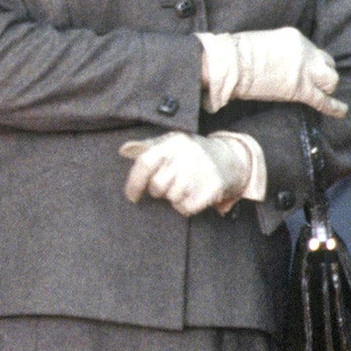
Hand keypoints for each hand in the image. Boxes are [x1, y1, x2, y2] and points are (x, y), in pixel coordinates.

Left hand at [120, 131, 252, 215]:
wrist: (227, 158)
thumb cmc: (189, 153)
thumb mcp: (169, 143)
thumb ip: (145, 148)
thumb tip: (124, 150)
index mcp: (172, 142)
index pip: (145, 163)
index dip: (134, 183)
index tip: (131, 196)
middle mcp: (186, 155)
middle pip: (157, 186)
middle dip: (157, 190)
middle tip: (166, 185)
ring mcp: (201, 171)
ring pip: (172, 198)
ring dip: (172, 198)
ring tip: (181, 187)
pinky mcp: (212, 187)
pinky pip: (186, 208)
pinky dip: (184, 207)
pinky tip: (190, 196)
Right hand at [198, 27, 346, 116]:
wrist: (232, 64)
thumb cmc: (237, 53)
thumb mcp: (264, 42)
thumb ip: (278, 50)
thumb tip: (278, 62)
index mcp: (295, 38)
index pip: (312, 50)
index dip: (309, 62)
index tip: (303, 68)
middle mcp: (306, 52)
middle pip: (327, 63)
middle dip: (322, 73)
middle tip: (313, 81)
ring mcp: (305, 71)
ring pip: (331, 80)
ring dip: (326, 87)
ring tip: (320, 93)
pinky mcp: (301, 90)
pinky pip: (323, 100)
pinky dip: (334, 107)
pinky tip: (342, 112)